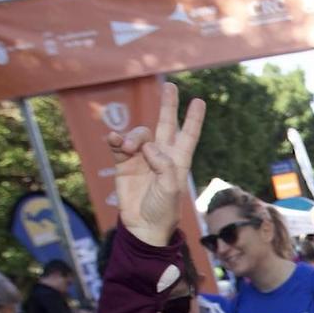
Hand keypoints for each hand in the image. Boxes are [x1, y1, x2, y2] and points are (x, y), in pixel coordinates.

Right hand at [109, 82, 205, 247]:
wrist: (142, 226)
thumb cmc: (163, 210)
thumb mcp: (170, 190)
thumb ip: (164, 166)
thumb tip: (149, 146)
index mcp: (178, 161)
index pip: (188, 135)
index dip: (194, 119)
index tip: (199, 101)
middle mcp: (161, 155)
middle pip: (166, 124)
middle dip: (169, 106)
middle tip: (170, 86)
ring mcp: (141, 157)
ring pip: (139, 134)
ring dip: (133, 136)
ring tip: (128, 148)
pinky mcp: (124, 163)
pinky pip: (119, 144)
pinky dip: (116, 139)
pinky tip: (113, 139)